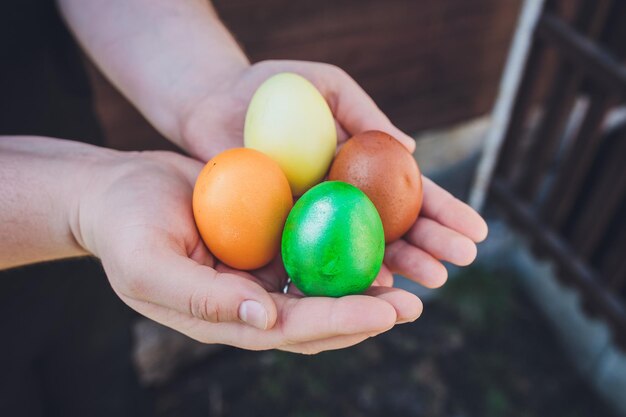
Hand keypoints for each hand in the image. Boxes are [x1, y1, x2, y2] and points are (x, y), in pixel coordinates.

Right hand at [76, 150, 421, 353]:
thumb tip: (265, 319)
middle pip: (318, 314)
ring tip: (413, 276)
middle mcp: (251, 300)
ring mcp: (260, 270)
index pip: (292, 328)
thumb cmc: (125, 230)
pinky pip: (311, 245)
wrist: (118, 192)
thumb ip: (202, 301)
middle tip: (414, 303)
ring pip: (322, 283)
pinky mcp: (266, 238)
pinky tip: (376, 235)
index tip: (386, 313)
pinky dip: (343, 245)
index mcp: (227, 317)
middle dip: (367, 313)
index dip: (339, 322)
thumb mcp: (150, 268)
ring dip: (365, 282)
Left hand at [180, 60, 487, 289]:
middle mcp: (343, 197)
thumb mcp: (326, 86)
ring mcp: (314, 217)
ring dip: (401, 265)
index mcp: (361, 165)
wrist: (213, 101)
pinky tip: (375, 283)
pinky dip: (345, 271)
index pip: (410, 192)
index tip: (477, 230)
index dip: (444, 211)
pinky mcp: (279, 229)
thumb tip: (410, 150)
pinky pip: (315, 255)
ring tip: (433, 280)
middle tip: (463, 262)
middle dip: (432, 244)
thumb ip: (365, 113)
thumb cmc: (270, 87)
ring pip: (363, 248)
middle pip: (395, 226)